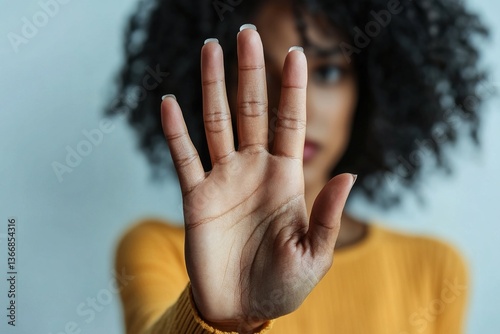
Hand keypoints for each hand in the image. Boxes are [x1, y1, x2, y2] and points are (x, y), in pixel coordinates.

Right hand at [161, 26, 354, 332]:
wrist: (240, 309)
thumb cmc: (282, 286)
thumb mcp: (314, 255)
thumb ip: (328, 215)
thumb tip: (350, 174)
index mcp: (286, 178)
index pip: (291, 122)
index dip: (292, 88)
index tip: (294, 52)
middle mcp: (253, 169)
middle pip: (251, 110)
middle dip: (250, 72)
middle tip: (246, 34)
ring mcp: (223, 179)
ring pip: (217, 122)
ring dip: (213, 86)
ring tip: (210, 49)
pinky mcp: (196, 197)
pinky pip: (184, 157)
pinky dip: (175, 131)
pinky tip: (169, 102)